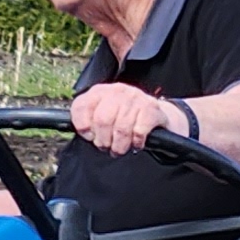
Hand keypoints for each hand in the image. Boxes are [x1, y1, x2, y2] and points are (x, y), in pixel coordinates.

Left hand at [67, 81, 184, 154]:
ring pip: (121, 128)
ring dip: (119, 146)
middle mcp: (117, 91)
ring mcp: (136, 98)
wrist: (157, 116)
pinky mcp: (151, 109)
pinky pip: (138, 131)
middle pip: (101, 120)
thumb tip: (83, 132)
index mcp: (100, 91)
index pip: (81, 107)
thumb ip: (88, 120)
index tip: (90, 136)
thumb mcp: (104, 115)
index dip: (83, 127)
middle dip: (103, 140)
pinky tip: (137, 143)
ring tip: (120, 149)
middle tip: (107, 147)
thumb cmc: (125, 119)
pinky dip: (136, 142)